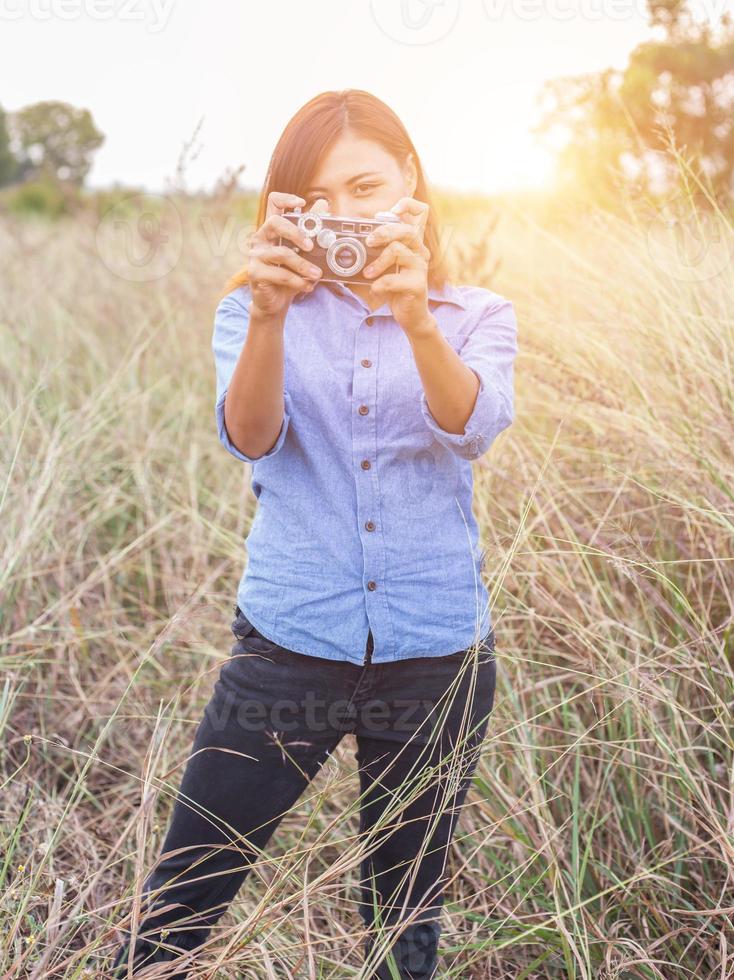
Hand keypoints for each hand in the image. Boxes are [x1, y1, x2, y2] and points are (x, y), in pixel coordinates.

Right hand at [246, 191, 322, 318]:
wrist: (275, 302)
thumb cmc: (288, 275)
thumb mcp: (302, 254)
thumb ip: (311, 231)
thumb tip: (324, 205)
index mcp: (272, 230)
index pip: (273, 203)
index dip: (286, 198)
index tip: (302, 203)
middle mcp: (261, 238)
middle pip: (275, 222)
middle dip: (296, 232)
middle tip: (311, 246)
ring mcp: (256, 255)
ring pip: (282, 253)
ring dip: (303, 265)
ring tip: (317, 274)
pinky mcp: (255, 273)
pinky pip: (280, 274)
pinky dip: (298, 281)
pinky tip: (307, 286)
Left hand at [362, 197, 433, 336]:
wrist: (410, 315)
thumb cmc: (396, 288)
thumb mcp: (384, 266)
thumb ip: (374, 252)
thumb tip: (347, 243)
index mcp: (412, 243)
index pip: (420, 212)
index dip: (407, 205)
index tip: (391, 212)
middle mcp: (419, 251)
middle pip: (406, 229)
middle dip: (383, 232)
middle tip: (368, 242)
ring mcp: (420, 267)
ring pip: (398, 251)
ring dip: (377, 262)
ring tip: (367, 273)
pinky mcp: (417, 284)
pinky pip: (394, 279)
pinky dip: (380, 284)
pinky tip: (375, 289)